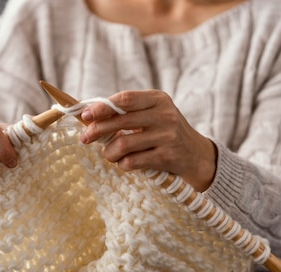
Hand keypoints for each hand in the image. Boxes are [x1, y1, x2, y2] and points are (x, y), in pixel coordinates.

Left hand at [80, 90, 216, 191]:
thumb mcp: (153, 113)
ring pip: (123, 144)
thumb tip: (89, 115)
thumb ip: (127, 111)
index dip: (102, 107)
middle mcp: (165, 115)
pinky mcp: (167, 157)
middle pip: (120, 122)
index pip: (125, 99)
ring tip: (109, 154)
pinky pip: (133, 162)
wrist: (195, 154)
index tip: (85, 115)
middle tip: (85, 138)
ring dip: (109, 152)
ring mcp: (167, 136)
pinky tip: (124, 163)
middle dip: (97, 130)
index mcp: (158, 99)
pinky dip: (122, 164)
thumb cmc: (164, 131)